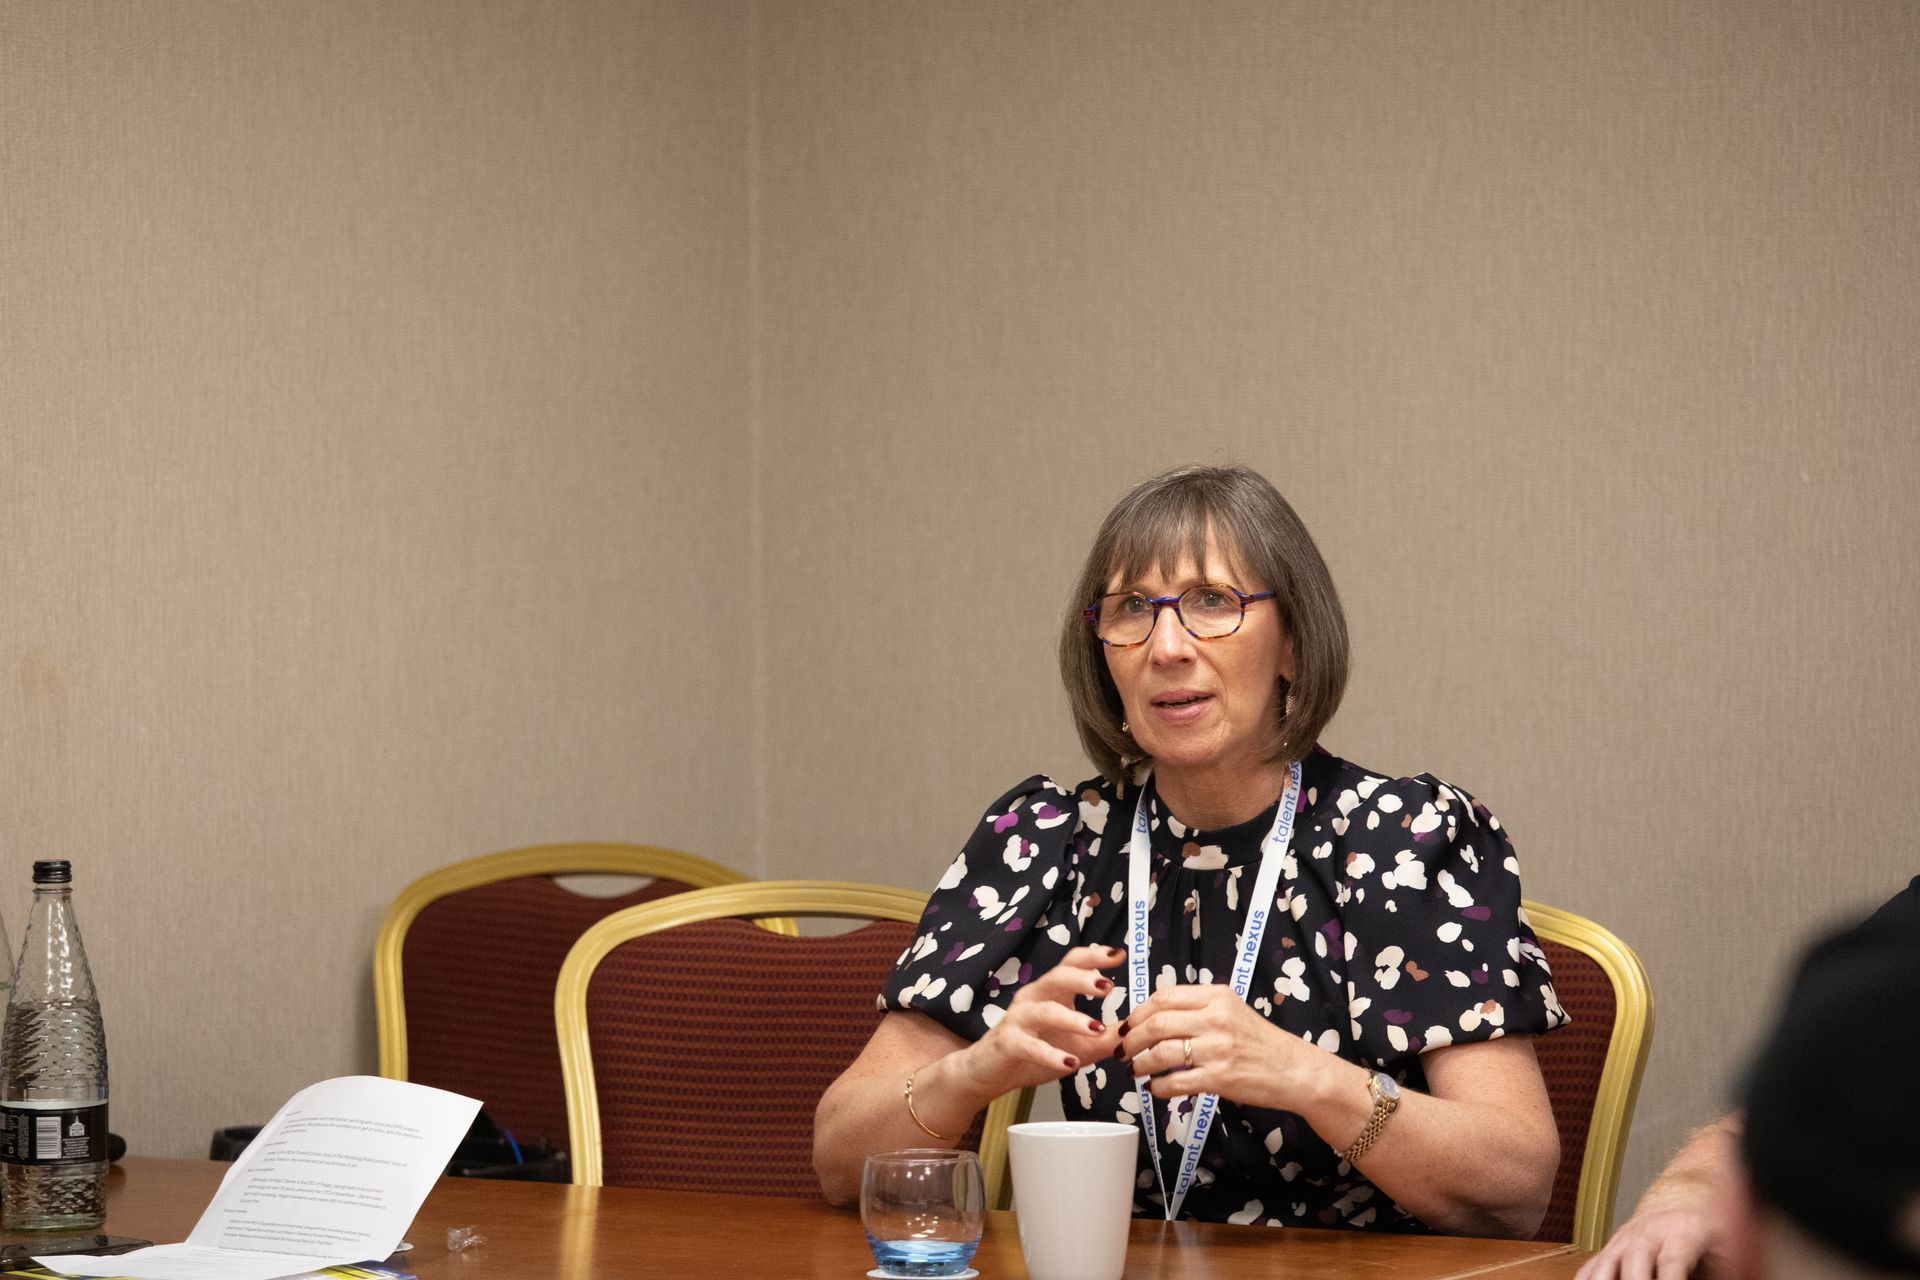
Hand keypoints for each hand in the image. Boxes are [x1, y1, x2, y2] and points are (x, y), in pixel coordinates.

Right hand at [953, 945, 1124, 1097]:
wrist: (988, 1072)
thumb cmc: (1033, 1053)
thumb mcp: (1077, 1046)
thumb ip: (1105, 1037)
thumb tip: (1137, 1031)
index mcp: (1051, 993)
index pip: (1071, 964)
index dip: (1094, 957)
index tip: (1119, 954)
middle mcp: (1033, 999)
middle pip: (1057, 977)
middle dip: (1083, 979)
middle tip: (1108, 987)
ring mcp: (1018, 1019)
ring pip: (1045, 1011)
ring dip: (1072, 1019)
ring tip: (1096, 1028)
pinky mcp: (1008, 1043)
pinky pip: (1030, 1045)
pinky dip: (1051, 1054)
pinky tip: (1070, 1063)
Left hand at [1117, 983, 1319, 1107]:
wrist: (1293, 1069)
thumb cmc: (1260, 1042)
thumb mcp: (1232, 1010)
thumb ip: (1198, 1007)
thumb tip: (1153, 1015)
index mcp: (1217, 996)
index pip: (1164, 997)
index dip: (1138, 1011)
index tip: (1126, 1024)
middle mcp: (1216, 1019)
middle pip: (1157, 1023)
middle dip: (1131, 1038)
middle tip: (1122, 1049)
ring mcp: (1217, 1049)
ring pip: (1162, 1053)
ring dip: (1140, 1063)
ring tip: (1133, 1069)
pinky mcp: (1220, 1078)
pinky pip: (1176, 1082)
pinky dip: (1158, 1087)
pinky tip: (1154, 1088)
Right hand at [1573, 1205, 1721, 1279]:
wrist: (1686, 1200)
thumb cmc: (1712, 1234)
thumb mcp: (1728, 1252)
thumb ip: (1722, 1272)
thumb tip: (1737, 1275)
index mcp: (1684, 1231)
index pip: (1673, 1263)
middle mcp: (1649, 1233)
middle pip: (1635, 1262)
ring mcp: (1625, 1240)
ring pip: (1604, 1266)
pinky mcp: (1610, 1250)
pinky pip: (1590, 1270)